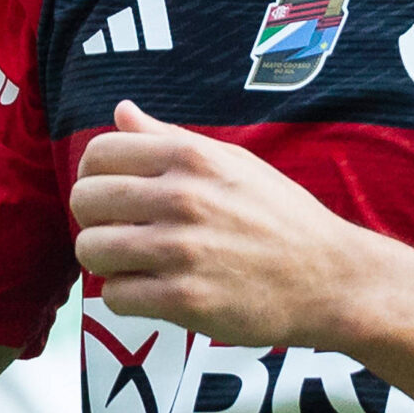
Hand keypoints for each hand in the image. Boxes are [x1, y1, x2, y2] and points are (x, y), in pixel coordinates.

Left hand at [69, 101, 376, 345]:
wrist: (328, 278)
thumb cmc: (280, 217)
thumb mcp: (233, 163)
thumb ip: (170, 138)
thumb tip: (121, 112)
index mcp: (192, 157)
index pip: (98, 154)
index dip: (93, 176)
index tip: (109, 194)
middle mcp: (183, 198)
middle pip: (84, 201)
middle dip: (93, 219)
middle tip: (117, 231)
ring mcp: (182, 250)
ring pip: (92, 250)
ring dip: (105, 261)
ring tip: (132, 263)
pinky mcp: (184, 300)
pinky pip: (115, 296)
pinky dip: (126, 296)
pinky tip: (152, 290)